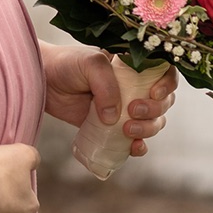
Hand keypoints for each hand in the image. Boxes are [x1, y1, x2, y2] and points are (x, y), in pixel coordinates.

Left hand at [40, 42, 177, 156]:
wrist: (44, 80)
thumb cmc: (67, 64)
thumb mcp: (90, 64)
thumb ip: (106, 85)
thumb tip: (115, 117)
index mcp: (133, 65)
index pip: (164, 72)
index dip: (168, 84)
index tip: (154, 93)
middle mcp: (134, 86)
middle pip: (163, 101)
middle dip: (155, 110)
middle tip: (133, 111)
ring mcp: (124, 107)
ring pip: (153, 122)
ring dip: (148, 129)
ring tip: (128, 130)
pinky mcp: (112, 127)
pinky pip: (134, 140)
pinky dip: (139, 146)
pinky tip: (134, 147)